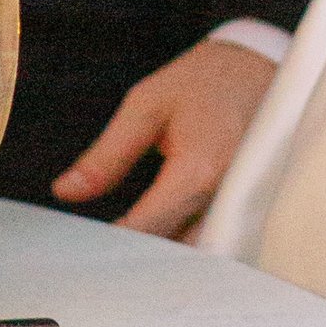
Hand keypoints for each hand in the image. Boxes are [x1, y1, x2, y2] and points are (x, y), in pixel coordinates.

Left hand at [51, 36, 277, 238]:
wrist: (259, 67)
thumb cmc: (203, 81)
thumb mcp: (146, 105)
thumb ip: (107, 155)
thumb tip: (66, 191)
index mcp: (198, 170)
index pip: (146, 230)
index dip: (110, 244)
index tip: (83, 246)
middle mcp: (226, 198)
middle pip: (173, 254)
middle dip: (135, 259)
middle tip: (98, 250)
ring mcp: (244, 210)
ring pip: (196, 256)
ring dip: (162, 257)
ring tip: (125, 248)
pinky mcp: (249, 213)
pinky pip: (213, 244)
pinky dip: (185, 248)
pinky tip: (159, 238)